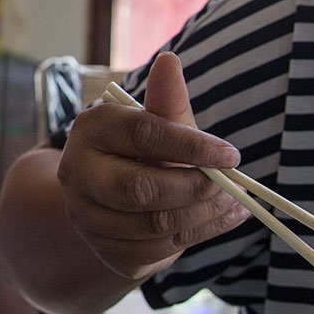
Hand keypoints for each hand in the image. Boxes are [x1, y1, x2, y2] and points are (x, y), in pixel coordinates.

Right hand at [57, 52, 248, 281]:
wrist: (113, 201)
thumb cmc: (142, 152)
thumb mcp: (157, 124)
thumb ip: (166, 100)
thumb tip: (169, 61)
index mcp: (91, 129)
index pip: (143, 134)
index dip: (191, 145)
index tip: (231, 154)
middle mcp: (78, 173)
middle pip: (141, 189)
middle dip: (195, 188)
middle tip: (230, 184)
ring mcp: (87, 217)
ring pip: (154, 224)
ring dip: (205, 215)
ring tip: (235, 202)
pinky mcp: (106, 251)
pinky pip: (159, 251)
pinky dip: (199, 235)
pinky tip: (221, 219)